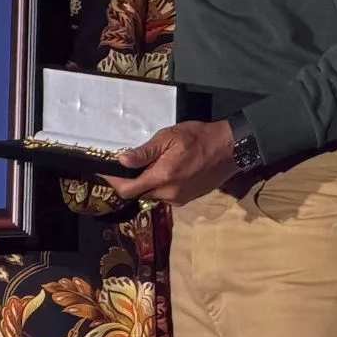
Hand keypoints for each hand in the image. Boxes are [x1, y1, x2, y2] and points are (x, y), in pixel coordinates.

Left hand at [104, 120, 238, 204]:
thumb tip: (122, 160)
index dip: (113, 183)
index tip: (105, 173)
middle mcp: (169, 194)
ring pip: (153, 195)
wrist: (230, 149)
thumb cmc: (199, 137)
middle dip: (132, 181)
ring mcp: (179, 199)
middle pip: (139, 193)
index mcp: (162, 178)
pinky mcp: (188, 199)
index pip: (128, 190)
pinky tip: (168, 170)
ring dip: (148, 183)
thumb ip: (145, 152)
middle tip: (128, 164)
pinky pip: (166, 196)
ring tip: (153, 164)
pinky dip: (161, 185)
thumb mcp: (169, 137)